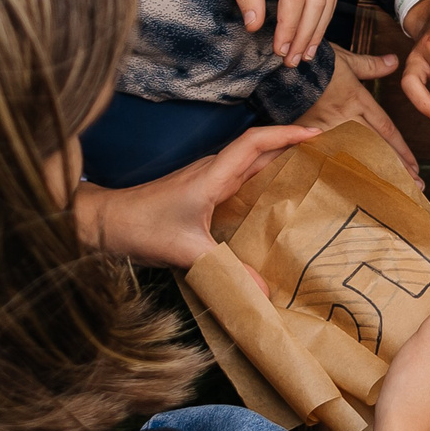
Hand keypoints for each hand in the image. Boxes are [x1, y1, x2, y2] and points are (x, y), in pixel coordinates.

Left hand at [74, 124, 317, 269]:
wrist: (104, 224)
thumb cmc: (141, 227)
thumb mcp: (186, 252)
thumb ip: (225, 271)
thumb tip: (263, 295)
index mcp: (213, 175)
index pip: (256, 143)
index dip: (287, 135)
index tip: (317, 136)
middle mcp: (212, 172)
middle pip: (259, 149)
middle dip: (292, 145)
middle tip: (325, 154)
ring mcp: (206, 180)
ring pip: (250, 163)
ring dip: (278, 161)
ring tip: (309, 172)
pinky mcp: (200, 192)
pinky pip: (239, 178)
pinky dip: (262, 179)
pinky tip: (273, 198)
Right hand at [297, 46, 419, 181]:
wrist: (283, 66)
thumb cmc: (316, 64)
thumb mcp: (347, 60)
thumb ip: (371, 65)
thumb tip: (394, 61)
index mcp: (358, 100)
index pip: (387, 130)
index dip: (402, 151)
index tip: (416, 168)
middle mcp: (347, 117)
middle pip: (376, 147)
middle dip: (396, 167)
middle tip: (413, 186)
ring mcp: (328, 128)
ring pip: (355, 155)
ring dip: (371, 173)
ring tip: (386, 192)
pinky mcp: (309, 134)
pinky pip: (326, 156)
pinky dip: (336, 171)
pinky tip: (345, 188)